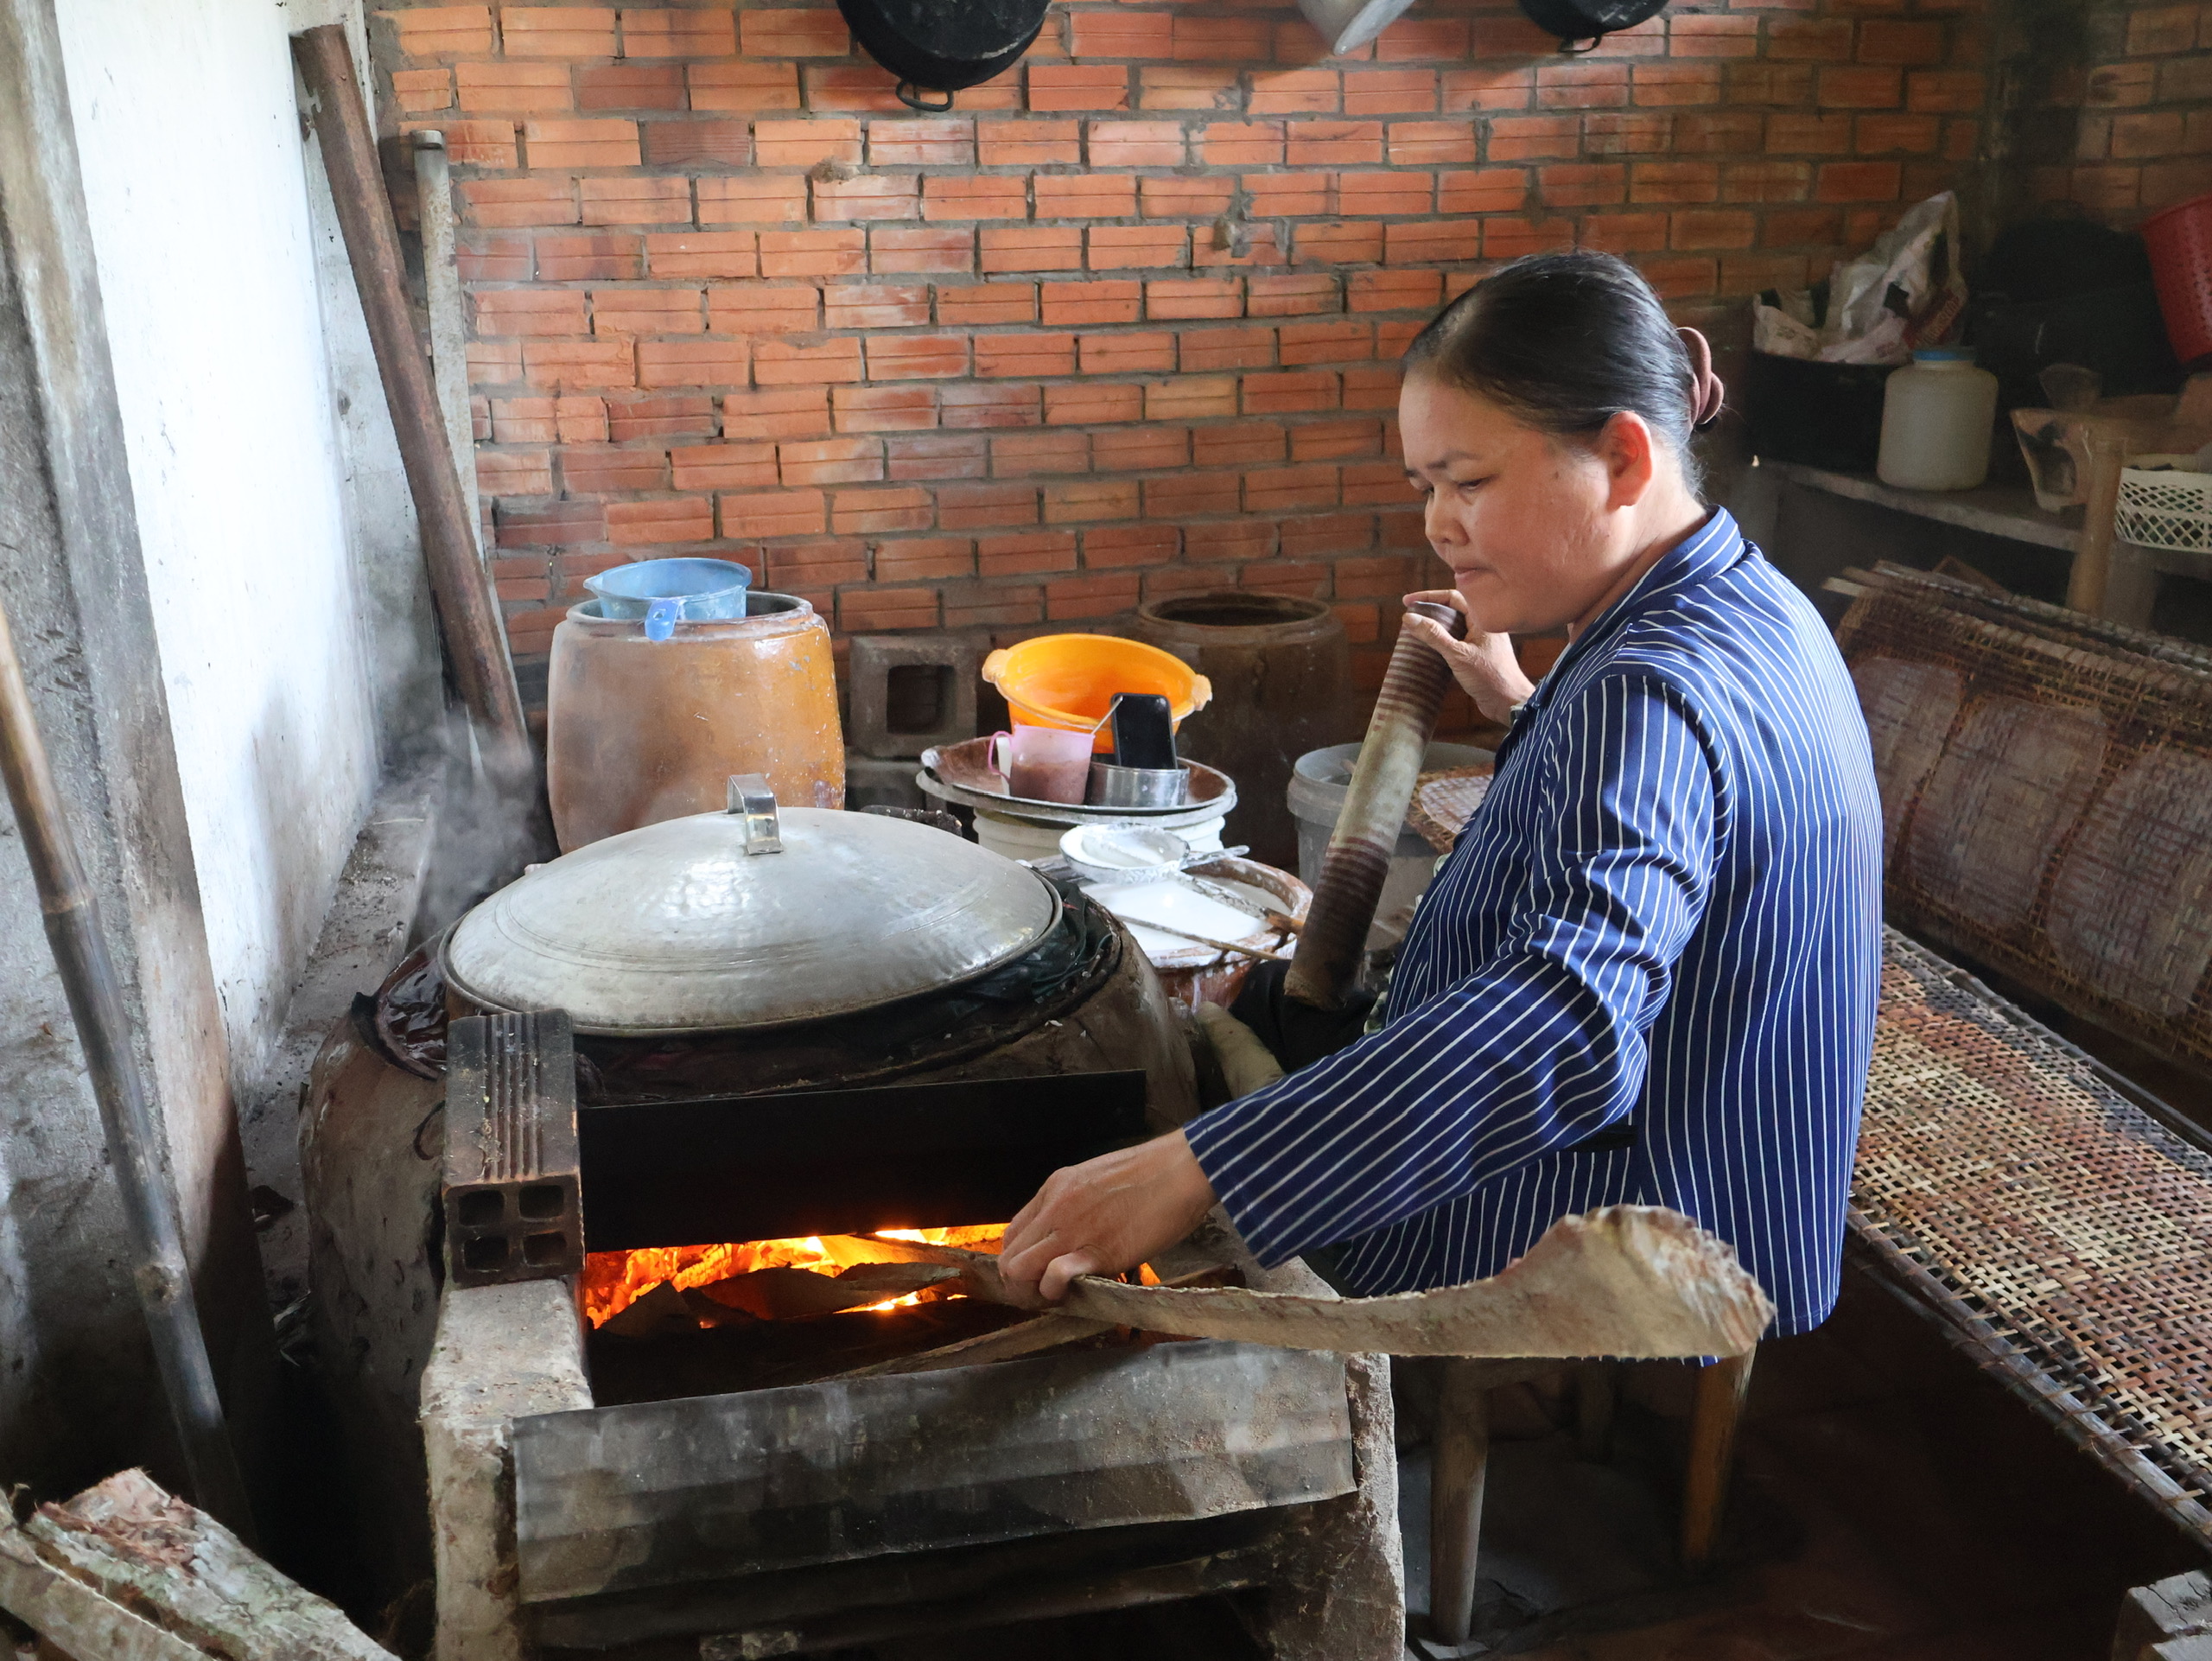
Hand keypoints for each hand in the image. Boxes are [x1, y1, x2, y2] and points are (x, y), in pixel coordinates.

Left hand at [997, 1132, 1217, 1305]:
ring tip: (1059, 1297)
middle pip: (1010, 1257)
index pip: (1012, 1234)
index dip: (1021, 1261)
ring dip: (1033, 1292)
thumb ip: (1077, 1203)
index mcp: (1055, 1187)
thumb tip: (1074, 1232)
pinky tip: (1075, 1293)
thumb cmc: (1154, 1172)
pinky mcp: (1097, 1250)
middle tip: (1047, 1294)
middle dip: (1021, 1284)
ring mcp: (1072, 1228)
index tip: (1039, 1274)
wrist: (1185, 1168)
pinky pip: (1054, 1276)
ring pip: (1019, 1270)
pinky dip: (1056, 1292)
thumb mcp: (1098, 1178)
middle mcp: (1055, 1207)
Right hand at [1402, 590, 1535, 723]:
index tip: (1407, 601)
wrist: (1509, 703)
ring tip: (1414, 631)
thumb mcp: (1458, 654)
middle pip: (1451, 611)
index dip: (1428, 597)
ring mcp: (1479, 642)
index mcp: (1482, 620)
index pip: (1452, 597)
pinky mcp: (1476, 656)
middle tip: (1408, 615)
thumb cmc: (1489, 677)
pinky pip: (1455, 642)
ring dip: (1434, 627)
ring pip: (1452, 627)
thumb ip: (1434, 635)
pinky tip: (1427, 650)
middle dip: (1429, 611)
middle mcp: (1481, 627)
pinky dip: (1440, 642)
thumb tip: (1409, 617)